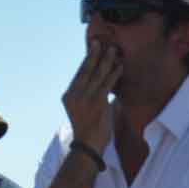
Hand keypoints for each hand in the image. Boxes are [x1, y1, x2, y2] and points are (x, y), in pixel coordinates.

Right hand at [62, 38, 120, 153]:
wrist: (88, 145)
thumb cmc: (89, 129)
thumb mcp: (84, 109)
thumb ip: (90, 95)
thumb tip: (102, 80)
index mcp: (68, 96)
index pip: (79, 73)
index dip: (86, 59)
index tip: (92, 47)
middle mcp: (74, 95)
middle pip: (86, 70)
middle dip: (94, 55)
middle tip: (100, 42)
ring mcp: (85, 98)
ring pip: (97, 75)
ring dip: (107, 61)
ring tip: (113, 50)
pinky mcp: (96, 102)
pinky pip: (107, 84)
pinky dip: (114, 74)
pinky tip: (120, 66)